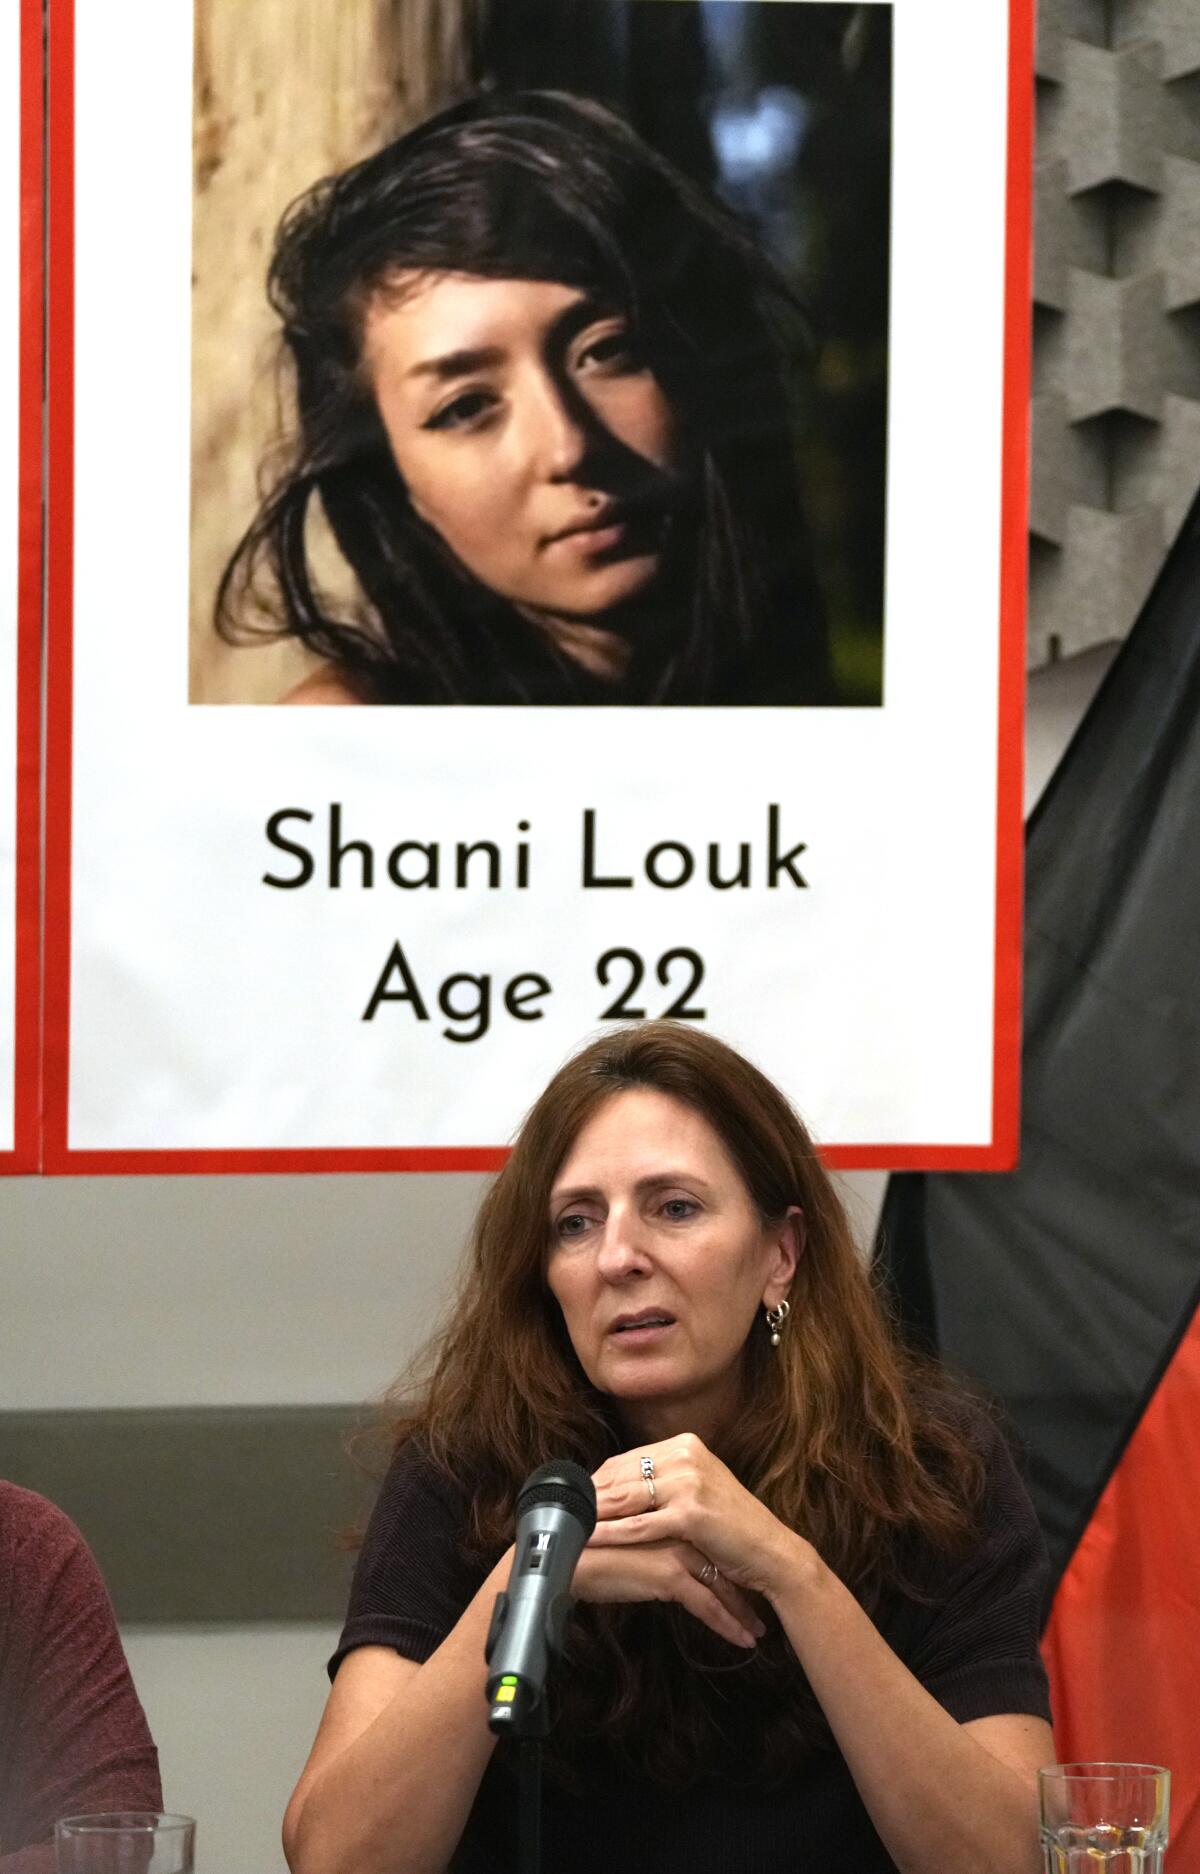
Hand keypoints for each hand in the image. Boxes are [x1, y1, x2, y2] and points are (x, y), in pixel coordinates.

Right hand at [572, 1539, 765, 1648]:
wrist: (563, 1559)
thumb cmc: (585, 1552)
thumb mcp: (622, 1542)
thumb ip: (645, 1544)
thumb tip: (658, 1559)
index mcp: (668, 1514)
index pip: (706, 1541)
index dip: (725, 1563)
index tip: (743, 1582)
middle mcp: (677, 1528)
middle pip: (720, 1561)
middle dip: (742, 1588)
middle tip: (759, 1612)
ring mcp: (676, 1550)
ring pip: (720, 1584)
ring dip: (741, 1611)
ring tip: (756, 1632)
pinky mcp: (669, 1575)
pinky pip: (707, 1605)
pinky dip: (727, 1624)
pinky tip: (741, 1641)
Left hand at [588, 1433, 810, 1603]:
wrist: (770, 1550)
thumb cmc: (732, 1525)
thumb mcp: (699, 1488)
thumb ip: (665, 1479)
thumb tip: (622, 1484)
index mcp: (685, 1445)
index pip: (628, 1459)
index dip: (598, 1478)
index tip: (575, 1494)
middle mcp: (685, 1455)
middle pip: (622, 1475)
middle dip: (589, 1495)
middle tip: (560, 1510)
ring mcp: (688, 1482)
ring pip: (626, 1497)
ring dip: (592, 1512)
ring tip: (566, 1523)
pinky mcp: (689, 1513)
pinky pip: (640, 1524)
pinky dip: (612, 1532)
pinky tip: (591, 1538)